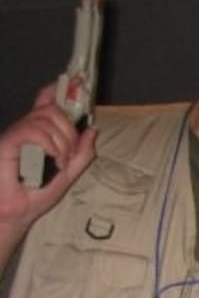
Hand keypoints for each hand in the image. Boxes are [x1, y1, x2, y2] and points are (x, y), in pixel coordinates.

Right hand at [0, 83, 95, 231]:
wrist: (15, 214)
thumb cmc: (35, 196)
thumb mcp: (68, 174)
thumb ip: (81, 154)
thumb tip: (92, 130)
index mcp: (39, 133)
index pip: (48, 101)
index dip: (62, 90)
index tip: (78, 83)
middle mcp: (26, 129)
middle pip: (52, 110)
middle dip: (70, 131)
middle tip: (68, 157)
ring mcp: (16, 134)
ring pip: (45, 119)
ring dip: (62, 143)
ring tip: (60, 164)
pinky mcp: (8, 142)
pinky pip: (32, 130)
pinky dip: (49, 143)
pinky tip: (54, 158)